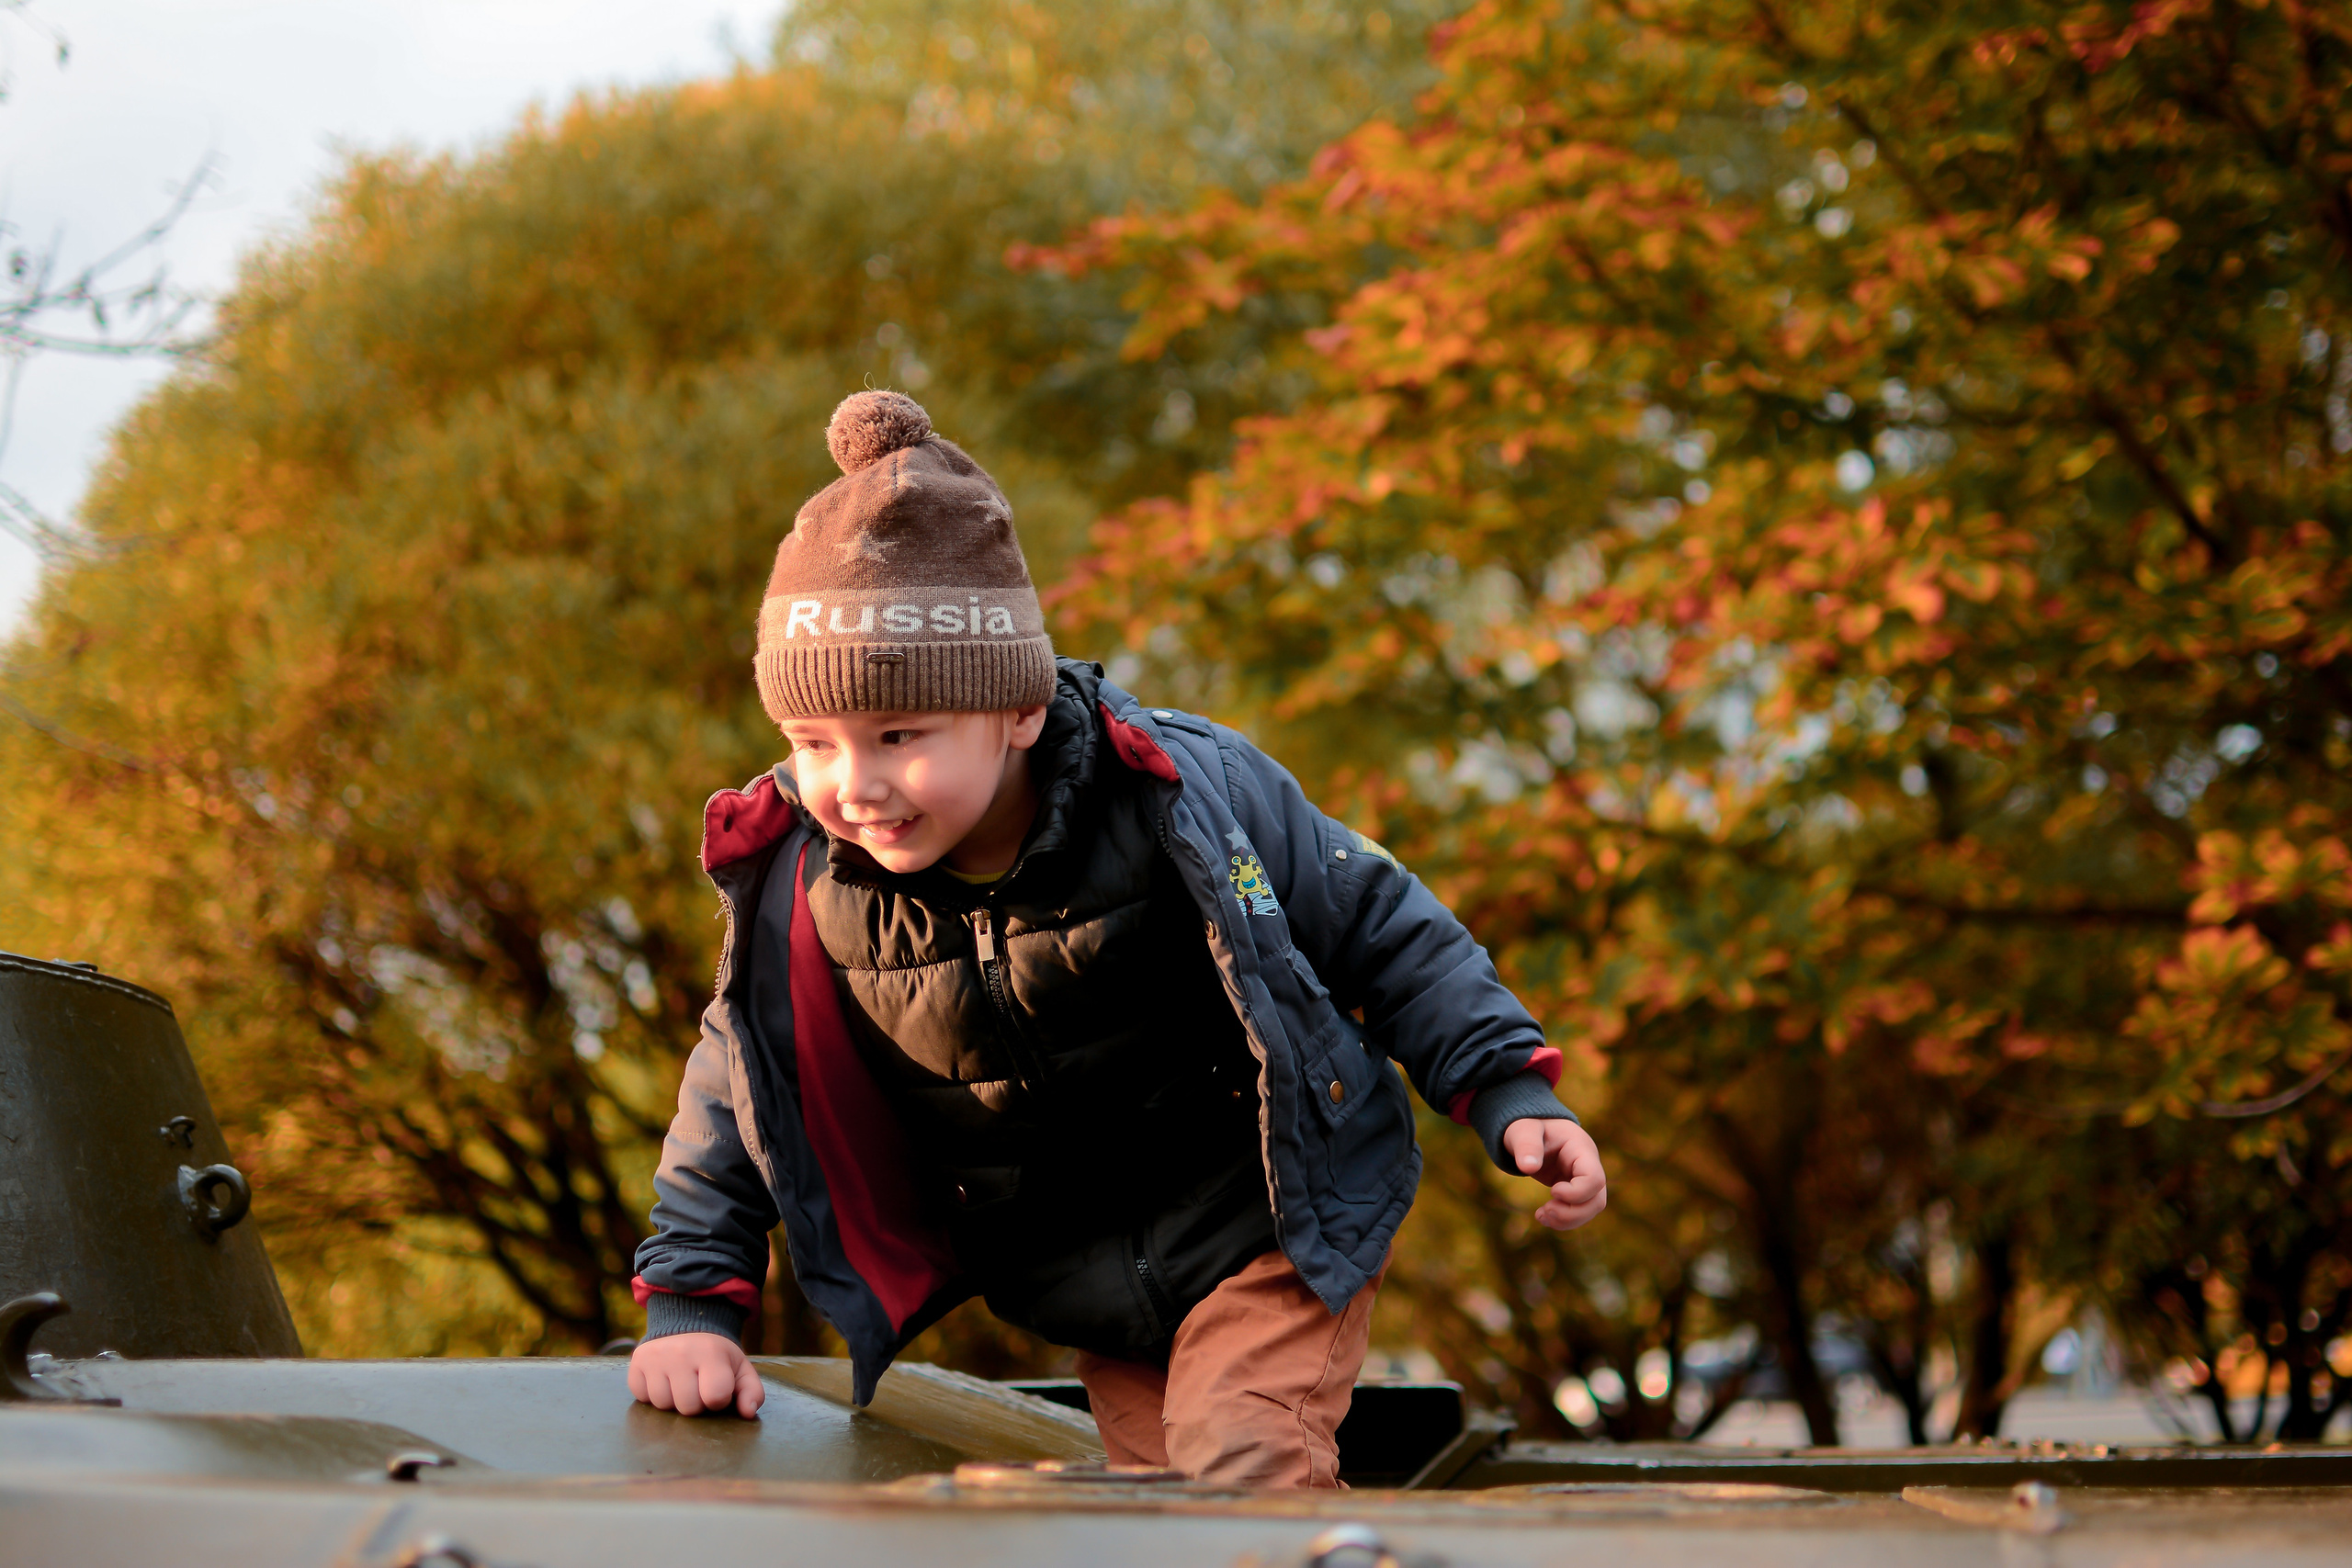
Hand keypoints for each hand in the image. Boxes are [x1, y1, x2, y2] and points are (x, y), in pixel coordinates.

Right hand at [627, 1331, 764, 1418]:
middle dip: (696, 1403)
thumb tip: (748, 1413)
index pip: (714, 1397)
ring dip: (673, 1401)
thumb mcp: (740, 1368)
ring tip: (680, 1383)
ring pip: (663, 1405)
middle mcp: (680, 1353)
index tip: (717, 1389)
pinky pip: (642, 1398)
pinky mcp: (636, 1363)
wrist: (687, 1325)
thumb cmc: (716, 1356)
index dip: (718, 1400)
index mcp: (710, 1353)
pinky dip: (652, 1395)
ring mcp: (655, 1357)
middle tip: (697, 1385)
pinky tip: (663, 1380)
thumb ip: (751, 1391)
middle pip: (688, 1407)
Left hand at [1500, 1118, 1607, 1230]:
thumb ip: (1526, 1145)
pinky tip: (1543, 1216)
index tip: (1552, 1190)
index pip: (1594, 1178)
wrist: (1531, 1130)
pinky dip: (1563, 1220)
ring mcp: (1584, 1179)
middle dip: (1572, 1213)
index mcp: (1581, 1148)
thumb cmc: (1529, 1126)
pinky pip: (1579, 1211)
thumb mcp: (1523, 1130)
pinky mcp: (1575, 1190)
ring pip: (1591, 1209)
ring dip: (1567, 1220)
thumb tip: (1528, 1167)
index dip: (1576, 1193)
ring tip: (1541, 1215)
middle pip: (1597, 1200)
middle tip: (1545, 1210)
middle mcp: (1588, 1166)